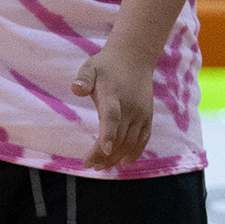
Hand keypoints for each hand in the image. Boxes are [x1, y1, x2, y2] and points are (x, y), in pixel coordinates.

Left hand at [73, 40, 153, 171]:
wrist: (135, 57)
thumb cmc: (107, 65)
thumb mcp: (91, 66)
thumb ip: (83, 78)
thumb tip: (77, 88)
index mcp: (113, 95)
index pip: (111, 117)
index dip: (107, 135)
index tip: (102, 151)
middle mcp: (130, 107)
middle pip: (119, 137)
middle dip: (103, 155)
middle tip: (89, 164)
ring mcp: (141, 114)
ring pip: (130, 142)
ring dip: (116, 158)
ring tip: (100, 166)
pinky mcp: (147, 117)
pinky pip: (143, 140)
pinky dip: (134, 153)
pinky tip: (122, 163)